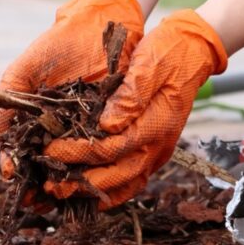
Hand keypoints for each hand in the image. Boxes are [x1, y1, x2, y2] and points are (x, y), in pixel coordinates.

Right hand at [0, 0, 144, 178]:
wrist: (98, 26)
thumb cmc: (55, 47)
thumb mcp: (23, 74)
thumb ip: (6, 107)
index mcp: (34, 121)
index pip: (20, 152)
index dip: (14, 166)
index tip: (11, 175)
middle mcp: (58, 131)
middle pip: (44, 167)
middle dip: (37, 185)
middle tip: (34, 199)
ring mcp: (84, 131)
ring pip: (71, 166)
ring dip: (64, 184)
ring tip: (58, 195)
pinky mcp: (111, 128)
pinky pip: (101, 153)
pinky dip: (95, 168)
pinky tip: (88, 180)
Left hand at [44, 9, 227, 209]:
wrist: (193, 51)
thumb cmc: (167, 54)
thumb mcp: (148, 66)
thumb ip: (129, 95)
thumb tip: (106, 125)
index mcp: (155, 125)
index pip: (112, 149)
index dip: (78, 153)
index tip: (50, 151)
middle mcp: (158, 145)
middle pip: (118, 176)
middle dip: (82, 183)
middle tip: (50, 186)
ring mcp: (158, 151)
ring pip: (126, 185)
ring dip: (94, 193)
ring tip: (63, 194)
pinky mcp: (154, 151)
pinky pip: (132, 180)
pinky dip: (110, 190)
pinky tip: (87, 192)